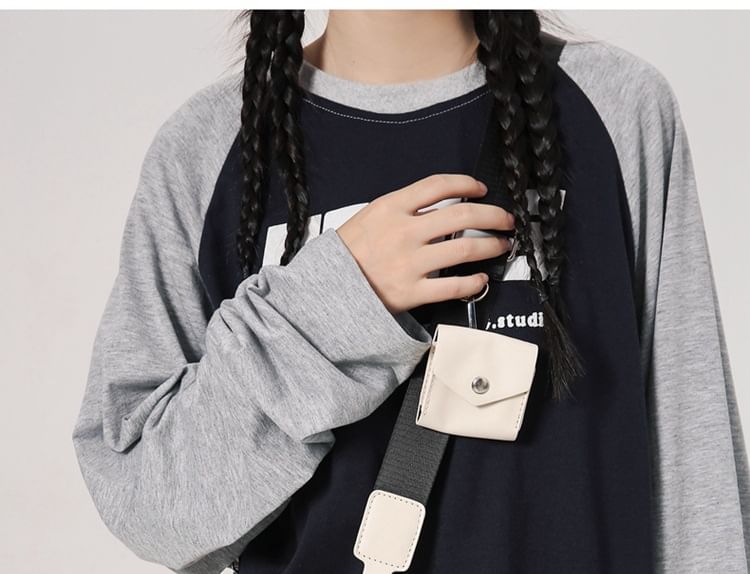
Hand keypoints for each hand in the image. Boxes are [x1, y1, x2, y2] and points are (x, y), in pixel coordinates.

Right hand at [336, 174, 515, 313]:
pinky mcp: (412, 292)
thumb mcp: (370, 216)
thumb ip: (403, 208)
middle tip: (506, 219)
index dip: (467, 184)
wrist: (326, 288)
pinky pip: (454, 286)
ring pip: (465, 248)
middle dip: (493, 215)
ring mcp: (410, 263)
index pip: (439, 185)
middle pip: (462, 215)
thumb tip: (442, 203)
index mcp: (391, 208)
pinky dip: (474, 282)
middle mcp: (404, 232)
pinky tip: (481, 278)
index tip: (482, 189)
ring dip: (492, 245)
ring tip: (502, 245)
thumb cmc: (349, 252)